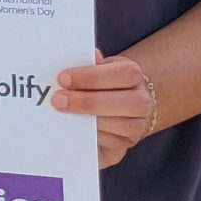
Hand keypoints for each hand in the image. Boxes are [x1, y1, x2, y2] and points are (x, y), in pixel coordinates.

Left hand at [51, 50, 160, 167]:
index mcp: (133, 76)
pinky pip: (112, 145)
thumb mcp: (93, 69)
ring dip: (89, 120)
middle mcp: (142, 102)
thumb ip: (89, 63)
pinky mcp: (123, 146)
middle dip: (88, 101)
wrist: (110, 107)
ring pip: (123, 126)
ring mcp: (137, 126)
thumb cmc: (96, 84)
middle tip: (57, 99)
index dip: (92, 77)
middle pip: (128, 102)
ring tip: (62, 114)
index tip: (62, 78)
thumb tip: (91, 54)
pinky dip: (92, 138)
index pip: (123, 74)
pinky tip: (73, 130)